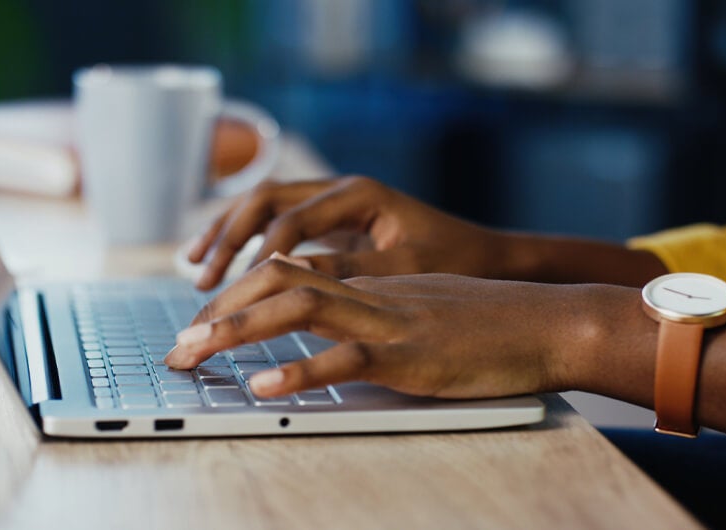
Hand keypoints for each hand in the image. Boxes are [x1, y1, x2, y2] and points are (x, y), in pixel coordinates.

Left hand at [165, 258, 610, 398]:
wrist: (548, 321)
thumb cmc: (489, 322)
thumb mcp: (420, 308)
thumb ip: (374, 313)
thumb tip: (330, 333)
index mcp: (367, 281)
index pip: (284, 272)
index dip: (235, 294)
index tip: (200, 323)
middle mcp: (368, 292)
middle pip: (275, 280)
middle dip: (217, 310)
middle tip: (177, 346)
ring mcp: (388, 320)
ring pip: (297, 308)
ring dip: (237, 330)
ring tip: (193, 354)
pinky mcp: (411, 355)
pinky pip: (346, 358)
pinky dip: (300, 373)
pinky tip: (263, 388)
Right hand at [187, 176, 510, 289]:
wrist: (486, 254)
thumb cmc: (455, 260)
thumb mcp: (404, 268)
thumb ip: (349, 271)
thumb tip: (288, 279)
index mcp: (359, 194)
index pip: (291, 220)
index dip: (256, 254)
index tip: (230, 290)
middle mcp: (339, 189)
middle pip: (264, 200)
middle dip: (227, 238)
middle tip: (201, 279)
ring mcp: (332, 203)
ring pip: (262, 206)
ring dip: (226, 235)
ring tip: (194, 269)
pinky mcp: (329, 223)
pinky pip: (274, 225)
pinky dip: (244, 242)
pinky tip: (223, 266)